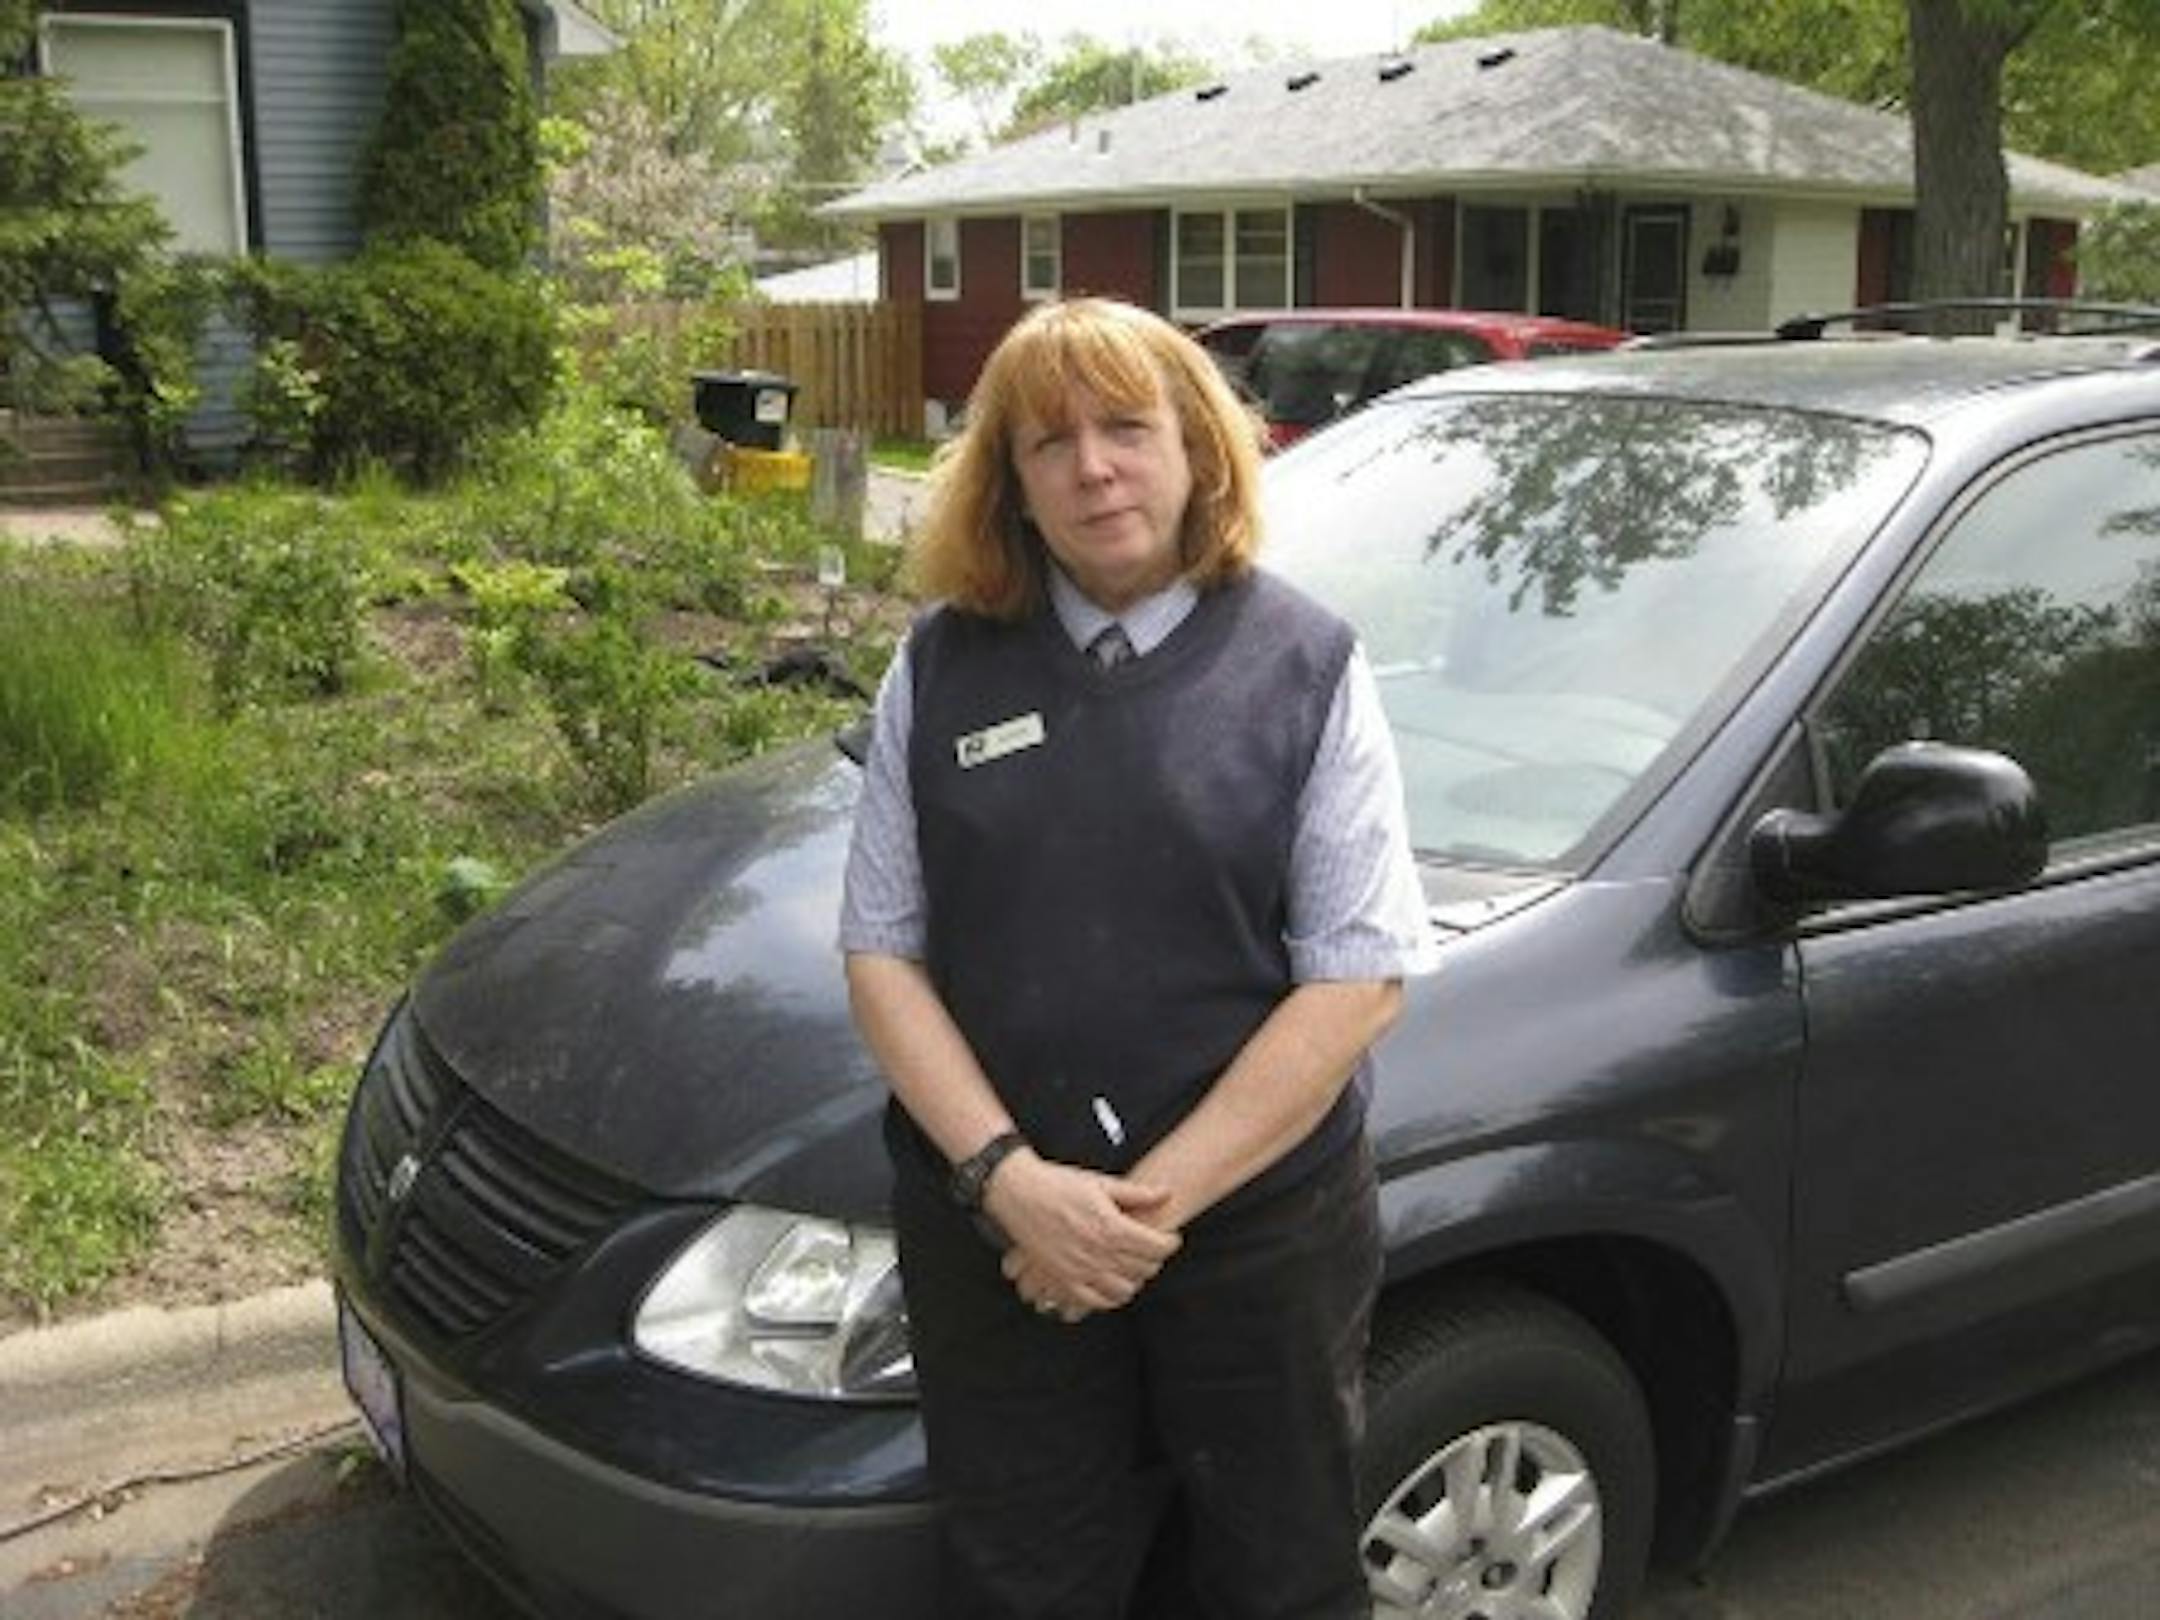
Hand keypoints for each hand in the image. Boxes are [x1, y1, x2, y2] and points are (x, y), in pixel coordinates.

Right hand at [984, 1151, 1181, 1317]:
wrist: (1018, 1193)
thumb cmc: (1059, 1184)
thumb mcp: (1101, 1183)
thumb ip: (1137, 1194)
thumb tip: (1167, 1194)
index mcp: (1111, 1227)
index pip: (1157, 1247)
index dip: (1170, 1243)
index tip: (1171, 1238)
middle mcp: (1098, 1253)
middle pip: (1144, 1269)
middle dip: (1155, 1260)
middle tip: (1153, 1249)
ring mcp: (1080, 1271)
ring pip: (1125, 1290)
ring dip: (1135, 1279)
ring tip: (1134, 1265)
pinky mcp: (1063, 1281)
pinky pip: (1096, 1301)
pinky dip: (1111, 1297)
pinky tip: (1113, 1283)